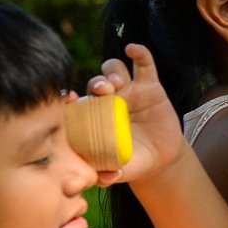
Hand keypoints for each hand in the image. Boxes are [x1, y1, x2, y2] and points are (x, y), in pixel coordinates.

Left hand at [76, 44, 185, 187]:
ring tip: (118, 84)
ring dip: (113, 72)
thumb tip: (103, 179)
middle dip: (96, 84)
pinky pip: (143, 64)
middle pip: (96, 82)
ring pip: (114, 70)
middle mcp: (107, 100)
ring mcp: (128, 91)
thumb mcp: (120, 171)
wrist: (160, 159)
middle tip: (103, 92)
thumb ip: (108, 174)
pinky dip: (139, 53)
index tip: (68, 99)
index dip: (69, 97)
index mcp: (93, 117)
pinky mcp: (149, 86)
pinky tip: (133, 49)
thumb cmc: (131, 162)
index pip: (76, 102)